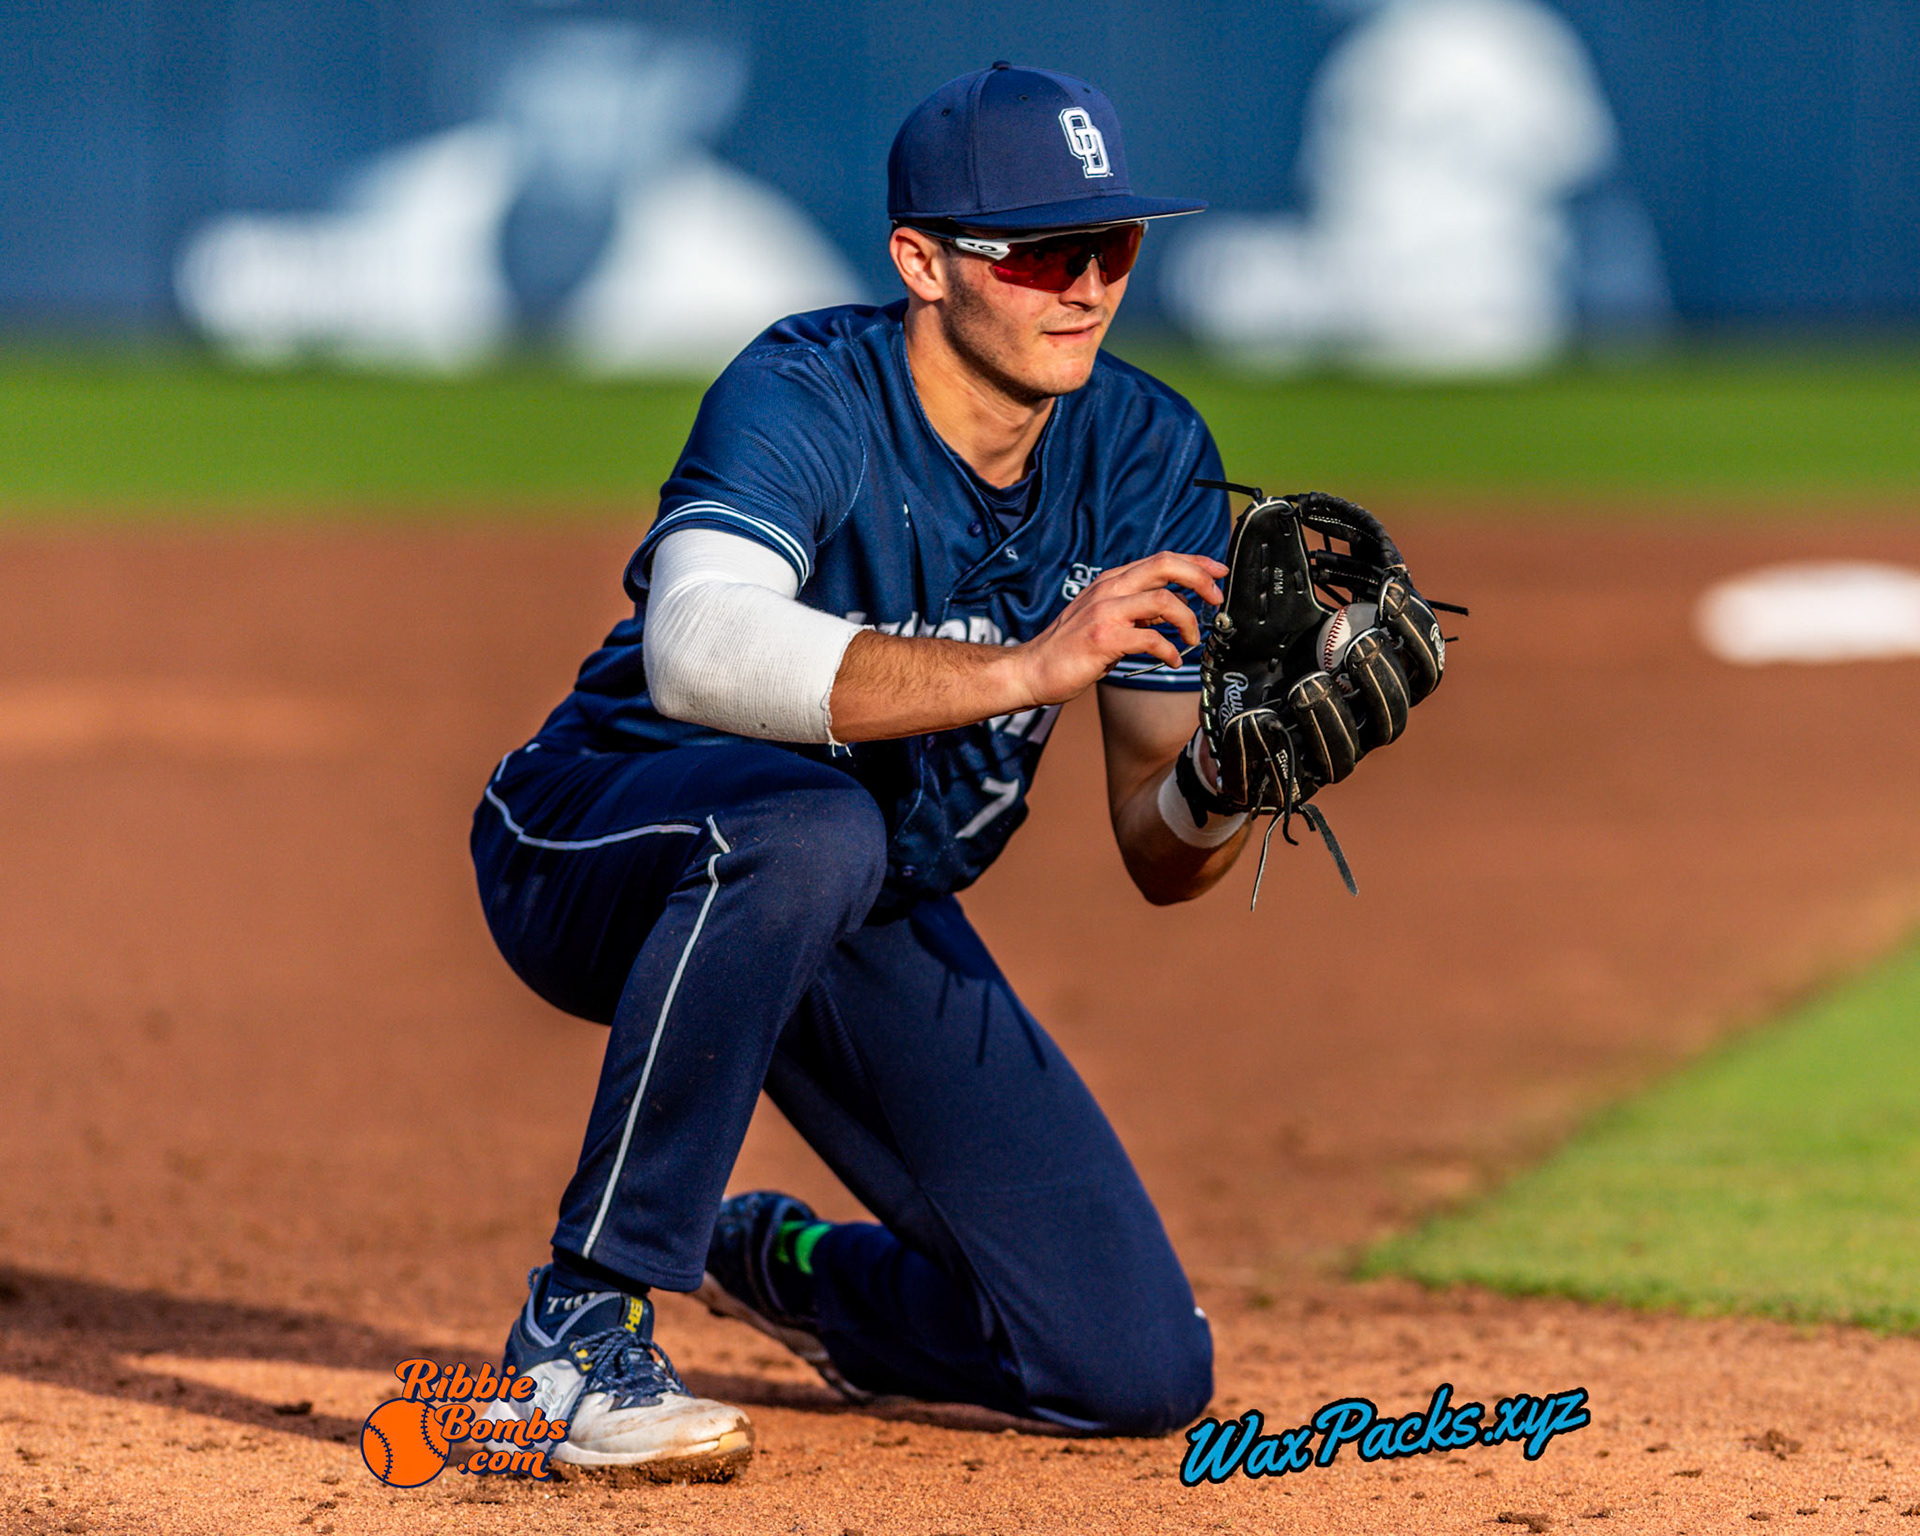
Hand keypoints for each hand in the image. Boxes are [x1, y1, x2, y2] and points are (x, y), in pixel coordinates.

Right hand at [1010, 552, 1225, 707]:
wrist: (1033, 670)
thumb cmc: (1070, 648)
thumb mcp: (1106, 619)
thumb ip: (1137, 611)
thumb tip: (1174, 610)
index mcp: (1111, 582)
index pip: (1161, 560)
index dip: (1195, 562)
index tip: (1217, 572)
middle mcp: (1108, 590)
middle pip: (1165, 566)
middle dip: (1199, 578)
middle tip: (1216, 598)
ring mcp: (1104, 612)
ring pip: (1163, 600)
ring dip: (1188, 620)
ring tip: (1191, 638)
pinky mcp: (1103, 638)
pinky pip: (1151, 639)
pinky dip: (1169, 650)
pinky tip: (1171, 660)